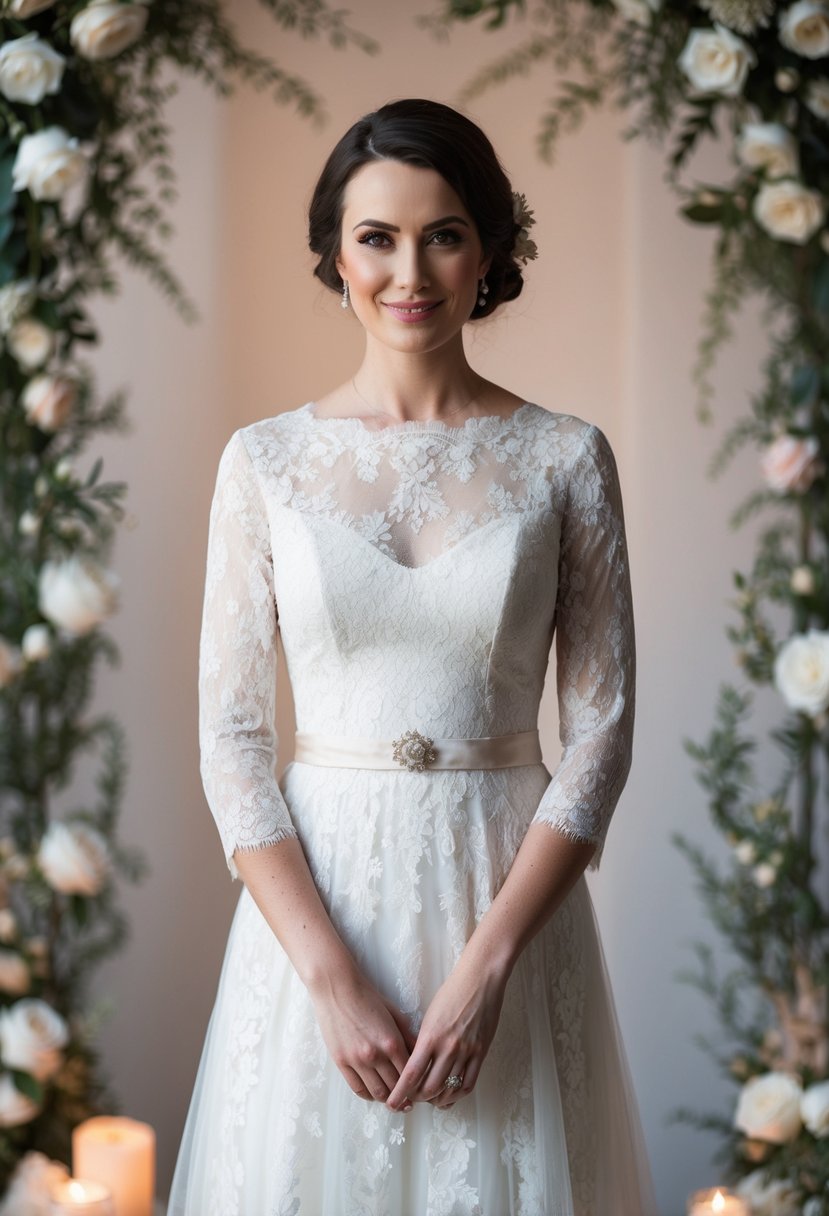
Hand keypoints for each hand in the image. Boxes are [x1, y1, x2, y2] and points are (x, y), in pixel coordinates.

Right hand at [309, 965, 418, 1104]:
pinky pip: (357, 1089)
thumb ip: (408, 1036)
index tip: (421, 1091)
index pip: (410, 1074)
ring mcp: (356, 1060)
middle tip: (410, 1101)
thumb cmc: (368, 997)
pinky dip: (369, 1096)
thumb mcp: (394, 1013)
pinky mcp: (341, 1062)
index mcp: (392, 1041)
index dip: (417, 1085)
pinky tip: (375, 1094)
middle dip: (405, 1097)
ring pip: (377, 1093)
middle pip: (395, 1087)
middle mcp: (375, 1055)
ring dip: (388, 1100)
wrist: (337, 989)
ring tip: (394, 1101)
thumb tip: (421, 1055)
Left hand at [385, 959, 507, 1111]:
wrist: (480, 979)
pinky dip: (457, 1095)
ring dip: (437, 1100)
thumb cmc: (452, 992)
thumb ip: (423, 1041)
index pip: (411, 1074)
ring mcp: (466, 1051)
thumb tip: (415, 1064)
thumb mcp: (430, 1016)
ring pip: (449, 1090)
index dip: (400, 1093)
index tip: (393, 1103)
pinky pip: (468, 1084)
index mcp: (429, 1036)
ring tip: (431, 1100)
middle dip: (418, 1099)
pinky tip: (451, 1095)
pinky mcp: (481, 1052)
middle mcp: (447, 1047)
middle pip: (429, 1088)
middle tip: (413, 1099)